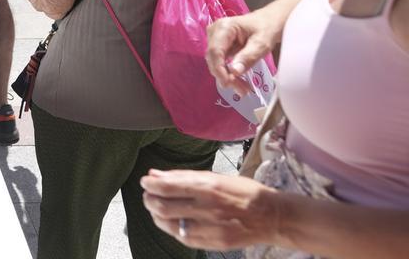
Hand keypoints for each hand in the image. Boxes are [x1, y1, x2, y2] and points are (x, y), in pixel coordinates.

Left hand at [140, 169, 279, 249]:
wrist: (272, 217)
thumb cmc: (243, 192)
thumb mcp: (215, 177)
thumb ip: (183, 177)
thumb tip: (155, 175)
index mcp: (209, 187)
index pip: (168, 187)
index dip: (151, 184)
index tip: (145, 181)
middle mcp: (209, 209)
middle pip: (164, 207)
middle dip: (150, 200)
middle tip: (148, 195)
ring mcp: (212, 229)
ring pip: (170, 225)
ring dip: (157, 215)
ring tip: (157, 208)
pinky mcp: (215, 243)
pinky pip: (184, 238)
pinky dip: (172, 228)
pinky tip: (172, 221)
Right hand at [205, 12, 279, 95]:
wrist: (270, 20)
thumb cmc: (267, 28)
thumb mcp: (262, 43)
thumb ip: (248, 57)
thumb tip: (234, 72)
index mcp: (224, 27)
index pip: (215, 51)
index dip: (219, 69)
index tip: (228, 83)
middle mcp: (215, 31)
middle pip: (213, 58)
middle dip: (225, 76)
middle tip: (242, 90)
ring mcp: (216, 38)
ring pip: (216, 62)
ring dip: (227, 77)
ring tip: (243, 89)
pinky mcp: (220, 45)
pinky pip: (221, 62)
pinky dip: (229, 73)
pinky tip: (239, 81)